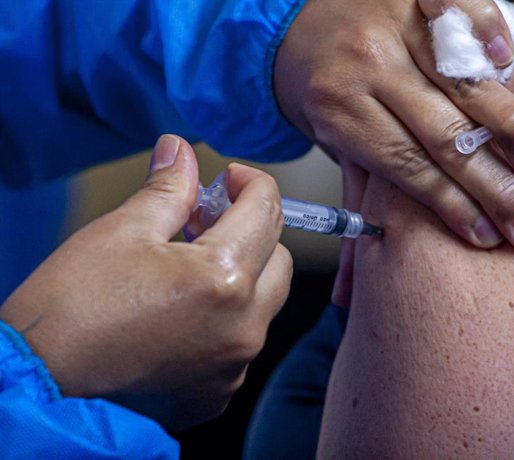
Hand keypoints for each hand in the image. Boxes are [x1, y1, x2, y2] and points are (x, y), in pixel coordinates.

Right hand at [0, 135, 291, 429]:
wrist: (41, 380)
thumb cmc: (74, 305)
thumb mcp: (123, 229)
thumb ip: (169, 188)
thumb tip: (181, 150)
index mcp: (225, 280)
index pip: (266, 213)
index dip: (252, 183)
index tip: (231, 177)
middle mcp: (243, 328)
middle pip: (279, 260)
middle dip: (253, 231)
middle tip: (209, 220)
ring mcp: (233, 365)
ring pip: (265, 303)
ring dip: (243, 274)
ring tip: (192, 264)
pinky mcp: (217, 391)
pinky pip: (241, 341)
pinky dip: (227, 317)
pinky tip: (186, 308)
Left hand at [275, 0, 513, 251]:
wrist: (293, 21)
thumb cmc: (323, 93)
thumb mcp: (332, 148)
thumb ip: (354, 206)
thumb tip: (345, 294)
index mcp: (340, 112)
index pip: (409, 168)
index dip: (453, 206)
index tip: (491, 237)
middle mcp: (367, 66)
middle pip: (444, 135)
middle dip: (493, 186)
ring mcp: (393, 23)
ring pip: (463, 82)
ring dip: (508, 126)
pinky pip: (461, 8)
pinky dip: (490, 34)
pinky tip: (513, 65)